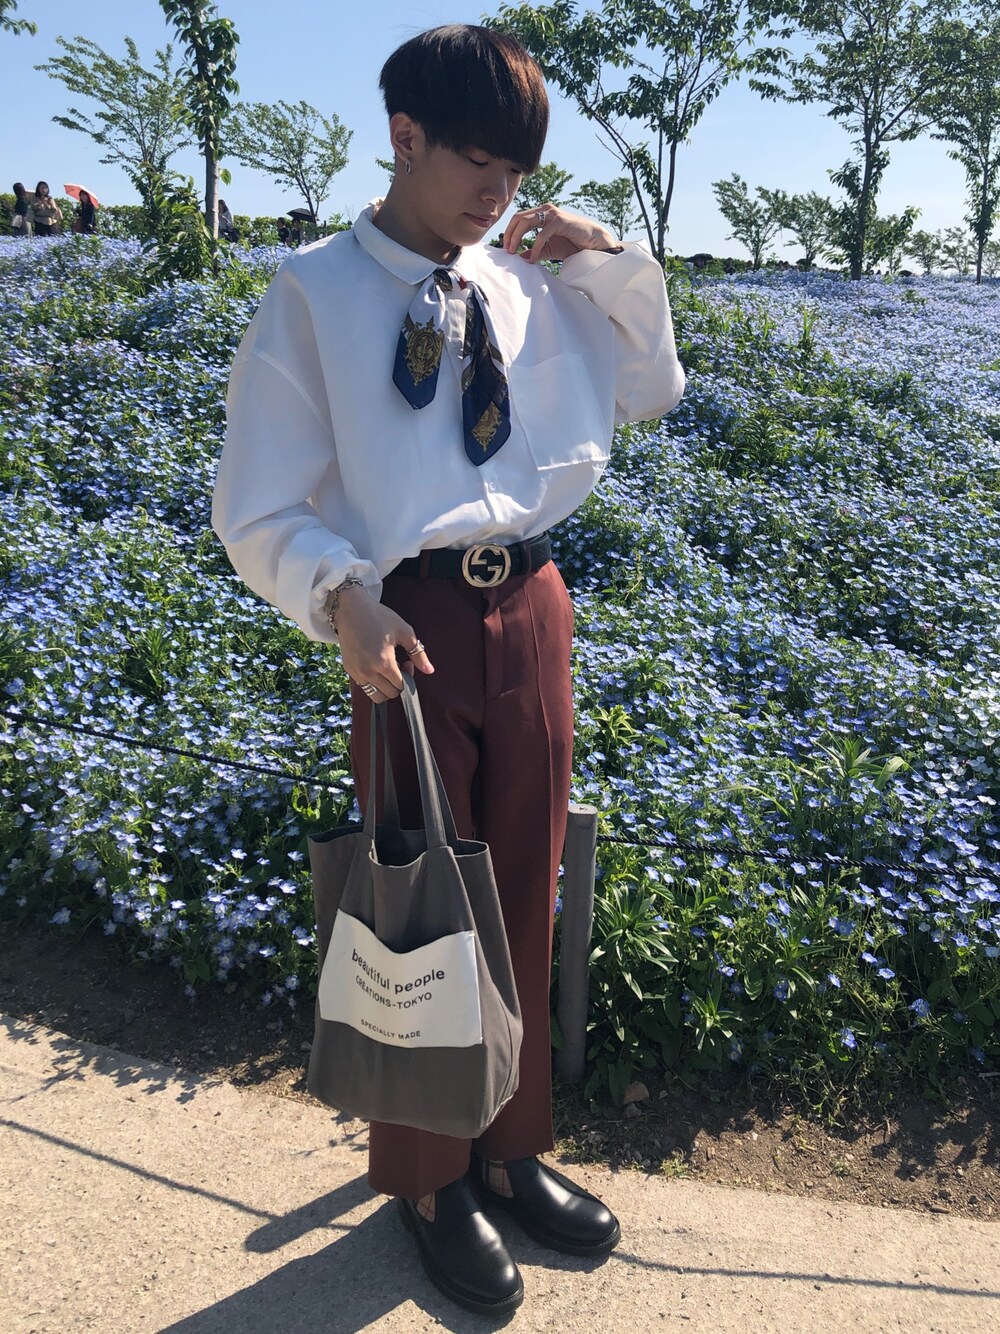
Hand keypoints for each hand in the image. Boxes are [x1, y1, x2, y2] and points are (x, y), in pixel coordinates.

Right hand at [334, 586, 433, 701]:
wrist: (350, 609)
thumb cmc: (378, 616)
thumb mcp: (403, 631)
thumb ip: (418, 653)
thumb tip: (429, 671)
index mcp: (384, 663)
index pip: (401, 686)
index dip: (408, 677)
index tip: (408, 663)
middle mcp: (368, 672)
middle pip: (390, 694)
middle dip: (398, 683)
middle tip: (399, 665)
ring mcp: (357, 672)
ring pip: (376, 696)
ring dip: (385, 687)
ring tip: (386, 669)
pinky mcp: (349, 670)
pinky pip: (365, 687)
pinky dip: (374, 683)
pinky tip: (376, 665)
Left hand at [502, 203, 617, 263]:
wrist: (592, 242)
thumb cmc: (572, 243)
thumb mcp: (549, 248)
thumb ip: (535, 251)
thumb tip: (520, 257)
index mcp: (541, 213)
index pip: (518, 218)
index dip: (509, 232)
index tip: (506, 248)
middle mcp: (545, 210)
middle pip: (518, 218)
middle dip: (509, 234)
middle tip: (507, 250)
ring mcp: (552, 214)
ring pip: (526, 222)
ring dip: (516, 237)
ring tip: (514, 252)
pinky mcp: (560, 221)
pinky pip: (541, 234)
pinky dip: (535, 247)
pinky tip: (533, 258)